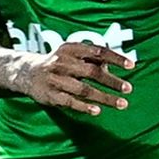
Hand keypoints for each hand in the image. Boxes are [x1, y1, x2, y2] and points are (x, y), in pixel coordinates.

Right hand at [8, 42, 131, 115]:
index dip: (115, 58)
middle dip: (112, 81)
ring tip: (122, 104)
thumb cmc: (59, 62)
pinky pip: (70, 101)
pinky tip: (98, 111)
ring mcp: (55, 79)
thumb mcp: (72, 54)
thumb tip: (113, 66)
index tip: (131, 65)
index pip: (97, 51)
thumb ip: (92, 58)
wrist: (27, 72)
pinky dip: (85, 106)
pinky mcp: (50, 95)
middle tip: (128, 89)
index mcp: (71, 48)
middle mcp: (62, 62)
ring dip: (104, 97)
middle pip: (92, 72)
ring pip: (84, 89)